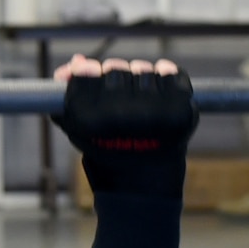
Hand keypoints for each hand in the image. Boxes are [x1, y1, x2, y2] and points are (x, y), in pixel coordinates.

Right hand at [51, 54, 197, 199]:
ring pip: (144, 69)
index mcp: (92, 119)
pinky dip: (168, 76)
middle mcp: (122, 114)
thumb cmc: (106, 153)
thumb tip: (75, 62)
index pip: (87, 73)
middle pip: (116, 68)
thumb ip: (68, 95)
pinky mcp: (180, 110)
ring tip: (140, 100)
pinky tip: (160, 93)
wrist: (141, 185)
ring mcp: (154, 111)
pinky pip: (173, 73)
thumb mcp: (77, 129)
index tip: (91, 73)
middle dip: (115, 77)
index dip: (88, 72)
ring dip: (141, 78)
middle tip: (118, 93)